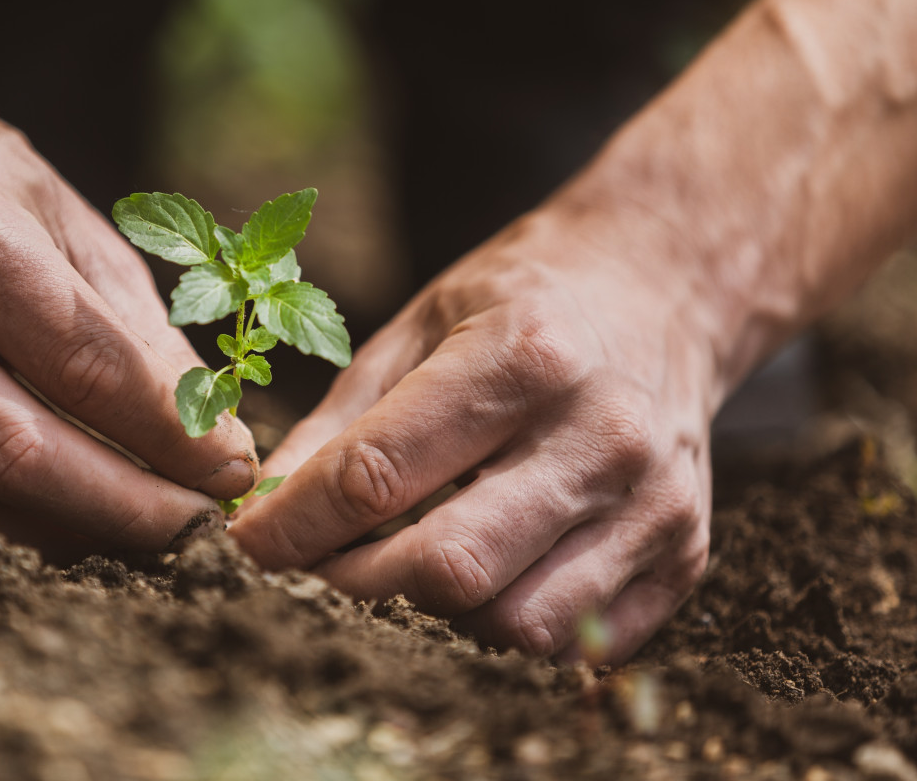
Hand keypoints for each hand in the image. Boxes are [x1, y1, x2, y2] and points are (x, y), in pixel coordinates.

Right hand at [0, 122, 255, 556]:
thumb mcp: (70, 222)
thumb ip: (138, 329)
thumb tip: (208, 436)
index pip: (92, 370)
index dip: (175, 438)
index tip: (232, 473)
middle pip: (28, 457)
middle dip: (133, 512)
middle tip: (199, 534)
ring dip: (70, 543)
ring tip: (137, 540)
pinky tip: (53, 522)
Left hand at [229, 198, 714, 662]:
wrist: (662, 292)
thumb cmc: (522, 303)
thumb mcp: (419, 324)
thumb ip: (343, 420)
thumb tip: (268, 513)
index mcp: (523, 356)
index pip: (379, 472)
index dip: (295, 522)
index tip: (250, 542)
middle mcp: (599, 435)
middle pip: (449, 566)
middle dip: (357, 579)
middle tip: (323, 560)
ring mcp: (654, 503)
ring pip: (513, 623)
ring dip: (438, 611)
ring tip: (414, 559)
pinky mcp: (685, 554)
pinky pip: (576, 642)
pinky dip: (509, 624)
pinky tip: (489, 570)